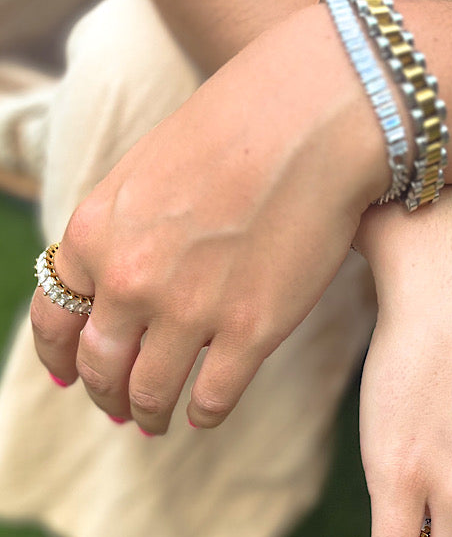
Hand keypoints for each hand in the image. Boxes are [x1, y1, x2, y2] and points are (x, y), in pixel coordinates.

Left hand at [30, 4, 388, 432]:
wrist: (310, 115)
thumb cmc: (232, 129)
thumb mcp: (143, 171)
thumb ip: (116, 232)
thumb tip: (111, 287)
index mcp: (95, 233)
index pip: (55, 320)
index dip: (60, 358)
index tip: (69, 378)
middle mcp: (131, 279)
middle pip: (101, 367)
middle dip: (106, 395)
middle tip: (120, 407)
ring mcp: (190, 310)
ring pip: (152, 393)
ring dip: (149, 414)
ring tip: (156, 420)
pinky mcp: (250, 330)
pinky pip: (212, 398)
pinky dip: (203, 415)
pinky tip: (205, 414)